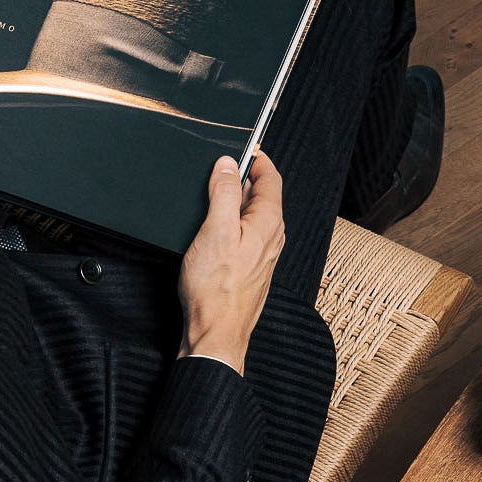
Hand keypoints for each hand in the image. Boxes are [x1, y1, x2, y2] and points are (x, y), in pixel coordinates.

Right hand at [177, 150, 285, 374]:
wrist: (216, 332)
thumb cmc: (216, 289)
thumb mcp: (216, 230)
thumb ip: (225, 192)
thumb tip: (227, 165)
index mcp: (269, 222)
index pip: (271, 178)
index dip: (256, 159)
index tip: (241, 149)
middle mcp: (271, 236)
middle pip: (261, 195)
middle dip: (241, 179)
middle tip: (217, 171)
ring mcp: (262, 253)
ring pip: (252, 215)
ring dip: (234, 202)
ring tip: (210, 198)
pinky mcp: (249, 267)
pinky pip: (245, 234)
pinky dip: (231, 223)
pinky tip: (211, 229)